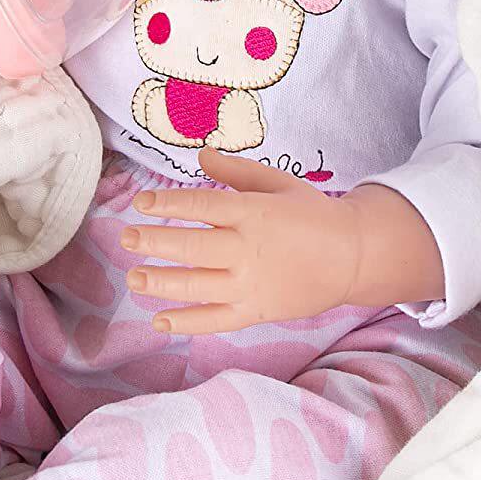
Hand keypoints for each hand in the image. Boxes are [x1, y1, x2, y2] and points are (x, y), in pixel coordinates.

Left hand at [121, 146, 364, 334]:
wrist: (353, 256)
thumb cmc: (312, 214)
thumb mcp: (277, 182)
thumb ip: (236, 171)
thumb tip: (200, 155)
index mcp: (253, 213)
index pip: (202, 207)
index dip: (168, 205)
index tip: (141, 203)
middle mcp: (248, 250)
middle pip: (192, 247)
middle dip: (154, 243)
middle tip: (126, 238)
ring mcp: (251, 284)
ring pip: (197, 286)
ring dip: (161, 283)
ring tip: (134, 277)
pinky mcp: (256, 311)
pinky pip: (216, 321)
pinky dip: (187, 323)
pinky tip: (159, 321)